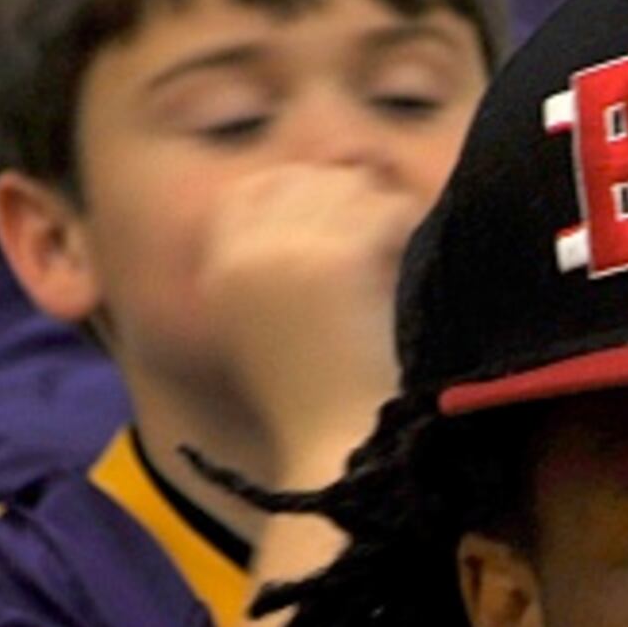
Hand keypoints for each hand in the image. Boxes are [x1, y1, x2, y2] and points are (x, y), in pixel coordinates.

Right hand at [192, 160, 430, 487]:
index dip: (295, 192)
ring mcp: (289, 251)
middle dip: (348, 202)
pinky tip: (409, 261)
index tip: (332, 222)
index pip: (249, 189)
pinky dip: (406, 228)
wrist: (338, 447)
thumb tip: (322, 189)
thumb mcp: (264, 326)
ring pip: (350, 189)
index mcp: (218, 269)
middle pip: (304, 179)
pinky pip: (385, 211)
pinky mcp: (338, 259)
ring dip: (381, 215)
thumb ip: (270, 262)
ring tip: (392, 260)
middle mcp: (245, 252)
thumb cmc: (312, 400)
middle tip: (376, 245)